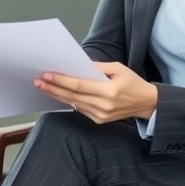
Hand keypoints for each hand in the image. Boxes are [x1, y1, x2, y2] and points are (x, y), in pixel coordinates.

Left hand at [34, 62, 156, 123]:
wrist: (147, 103)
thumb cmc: (133, 83)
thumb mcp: (118, 68)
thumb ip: (98, 67)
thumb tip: (78, 64)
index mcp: (109, 91)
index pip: (79, 86)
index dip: (61, 81)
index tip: (46, 75)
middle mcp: (104, 106)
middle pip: (72, 96)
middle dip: (53, 88)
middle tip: (37, 81)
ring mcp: (100, 115)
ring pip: (73, 104)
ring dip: (56, 95)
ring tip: (43, 86)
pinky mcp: (98, 120)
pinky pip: (79, 109)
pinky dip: (67, 101)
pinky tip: (57, 94)